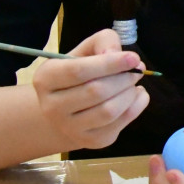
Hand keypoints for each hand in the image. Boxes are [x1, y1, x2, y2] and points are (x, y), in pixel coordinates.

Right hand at [31, 28, 149, 150]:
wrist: (68, 110)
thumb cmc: (79, 73)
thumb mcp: (86, 50)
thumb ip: (103, 42)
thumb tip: (119, 56)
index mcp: (46, 78)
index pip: (78, 71)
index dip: (110, 63)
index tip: (133, 57)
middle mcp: (51, 107)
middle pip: (96, 91)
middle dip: (124, 78)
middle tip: (137, 69)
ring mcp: (70, 128)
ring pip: (109, 110)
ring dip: (130, 92)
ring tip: (133, 82)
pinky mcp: (91, 141)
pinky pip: (121, 122)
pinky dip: (137, 105)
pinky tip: (135, 95)